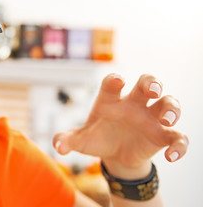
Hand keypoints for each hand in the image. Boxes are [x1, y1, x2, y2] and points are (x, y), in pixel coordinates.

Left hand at [53, 74, 188, 174]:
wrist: (114, 155)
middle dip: (152, 83)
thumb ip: (66, 140)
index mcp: (110, 99)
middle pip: (147, 83)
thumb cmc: (97, 138)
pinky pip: (178, 137)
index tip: (118, 81)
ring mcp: (151, 117)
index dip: (115, 80)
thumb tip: (58, 146)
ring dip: (171, 108)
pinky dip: (179, 145)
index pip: (112, 83)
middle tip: (153, 90)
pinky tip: (172, 156)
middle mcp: (133, 103)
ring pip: (168, 103)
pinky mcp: (162, 135)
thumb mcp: (80, 140)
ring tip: (168, 119)